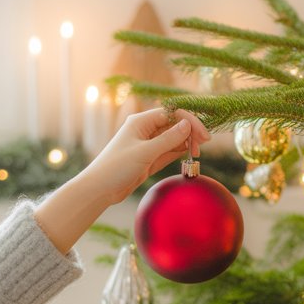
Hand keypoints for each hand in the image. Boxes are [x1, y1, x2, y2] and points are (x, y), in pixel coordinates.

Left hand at [88, 107, 210, 202]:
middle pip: (174, 124)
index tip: (203, 136)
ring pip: (173, 138)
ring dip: (185, 143)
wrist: (100, 189)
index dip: (190, 122)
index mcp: (141, 121)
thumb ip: (168, 139)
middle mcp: (145, 129)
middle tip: (203, 146)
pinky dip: (178, 152)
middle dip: (190, 132)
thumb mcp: (145, 153)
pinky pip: (168, 150)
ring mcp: (148, 143)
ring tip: (196, 153)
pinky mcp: (149, 157)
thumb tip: (187, 125)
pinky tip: (187, 156)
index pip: (172, 113)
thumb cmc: (117, 167)